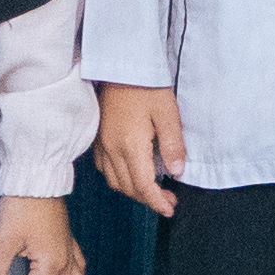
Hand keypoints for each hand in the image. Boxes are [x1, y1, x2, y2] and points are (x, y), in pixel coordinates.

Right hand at [92, 81, 184, 218]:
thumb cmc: (146, 85)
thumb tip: (176, 172)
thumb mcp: (167, 113)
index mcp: (131, 145)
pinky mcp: (97, 137)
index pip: (143, 186)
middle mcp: (112, 149)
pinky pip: (104, 168)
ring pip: (114, 181)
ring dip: (133, 191)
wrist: (120, 65)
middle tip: (168, 201)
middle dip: (148, 199)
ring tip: (152, 190)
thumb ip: (173, 145)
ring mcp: (102, 144)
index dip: (157, 202)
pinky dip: (119, 178)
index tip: (170, 209)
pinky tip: (131, 173)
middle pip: (128, 188)